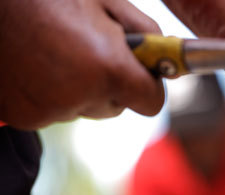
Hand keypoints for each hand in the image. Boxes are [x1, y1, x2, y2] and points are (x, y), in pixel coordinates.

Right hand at [0, 0, 163, 128]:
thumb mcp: (107, 1)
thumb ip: (145, 31)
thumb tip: (163, 56)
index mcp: (109, 68)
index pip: (151, 103)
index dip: (149, 86)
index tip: (141, 74)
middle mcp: (82, 96)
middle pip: (117, 107)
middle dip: (112, 85)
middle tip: (89, 52)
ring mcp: (51, 109)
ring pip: (85, 108)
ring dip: (81, 90)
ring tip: (57, 54)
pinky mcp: (25, 116)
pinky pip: (54, 112)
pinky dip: (51, 95)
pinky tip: (37, 66)